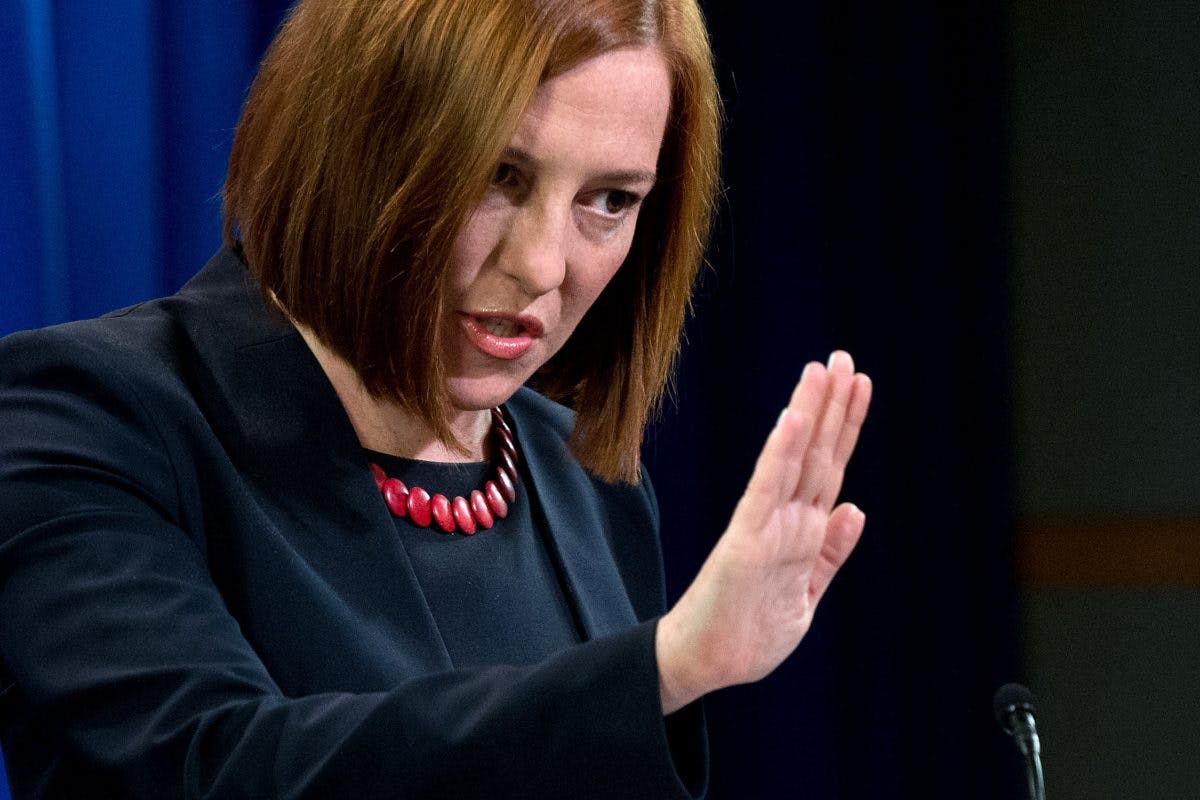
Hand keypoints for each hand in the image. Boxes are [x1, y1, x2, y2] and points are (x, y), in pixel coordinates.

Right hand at [656, 351, 871, 712]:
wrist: (708, 663)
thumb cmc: (750, 631)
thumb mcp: (807, 593)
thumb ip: (830, 553)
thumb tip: (857, 509)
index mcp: (803, 532)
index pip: (830, 467)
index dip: (846, 426)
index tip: (859, 386)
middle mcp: (786, 519)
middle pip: (817, 453)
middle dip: (833, 405)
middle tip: (844, 357)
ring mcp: (766, 525)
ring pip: (795, 459)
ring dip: (810, 412)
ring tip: (822, 370)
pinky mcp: (746, 539)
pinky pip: (768, 488)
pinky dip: (781, 452)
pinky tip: (791, 418)